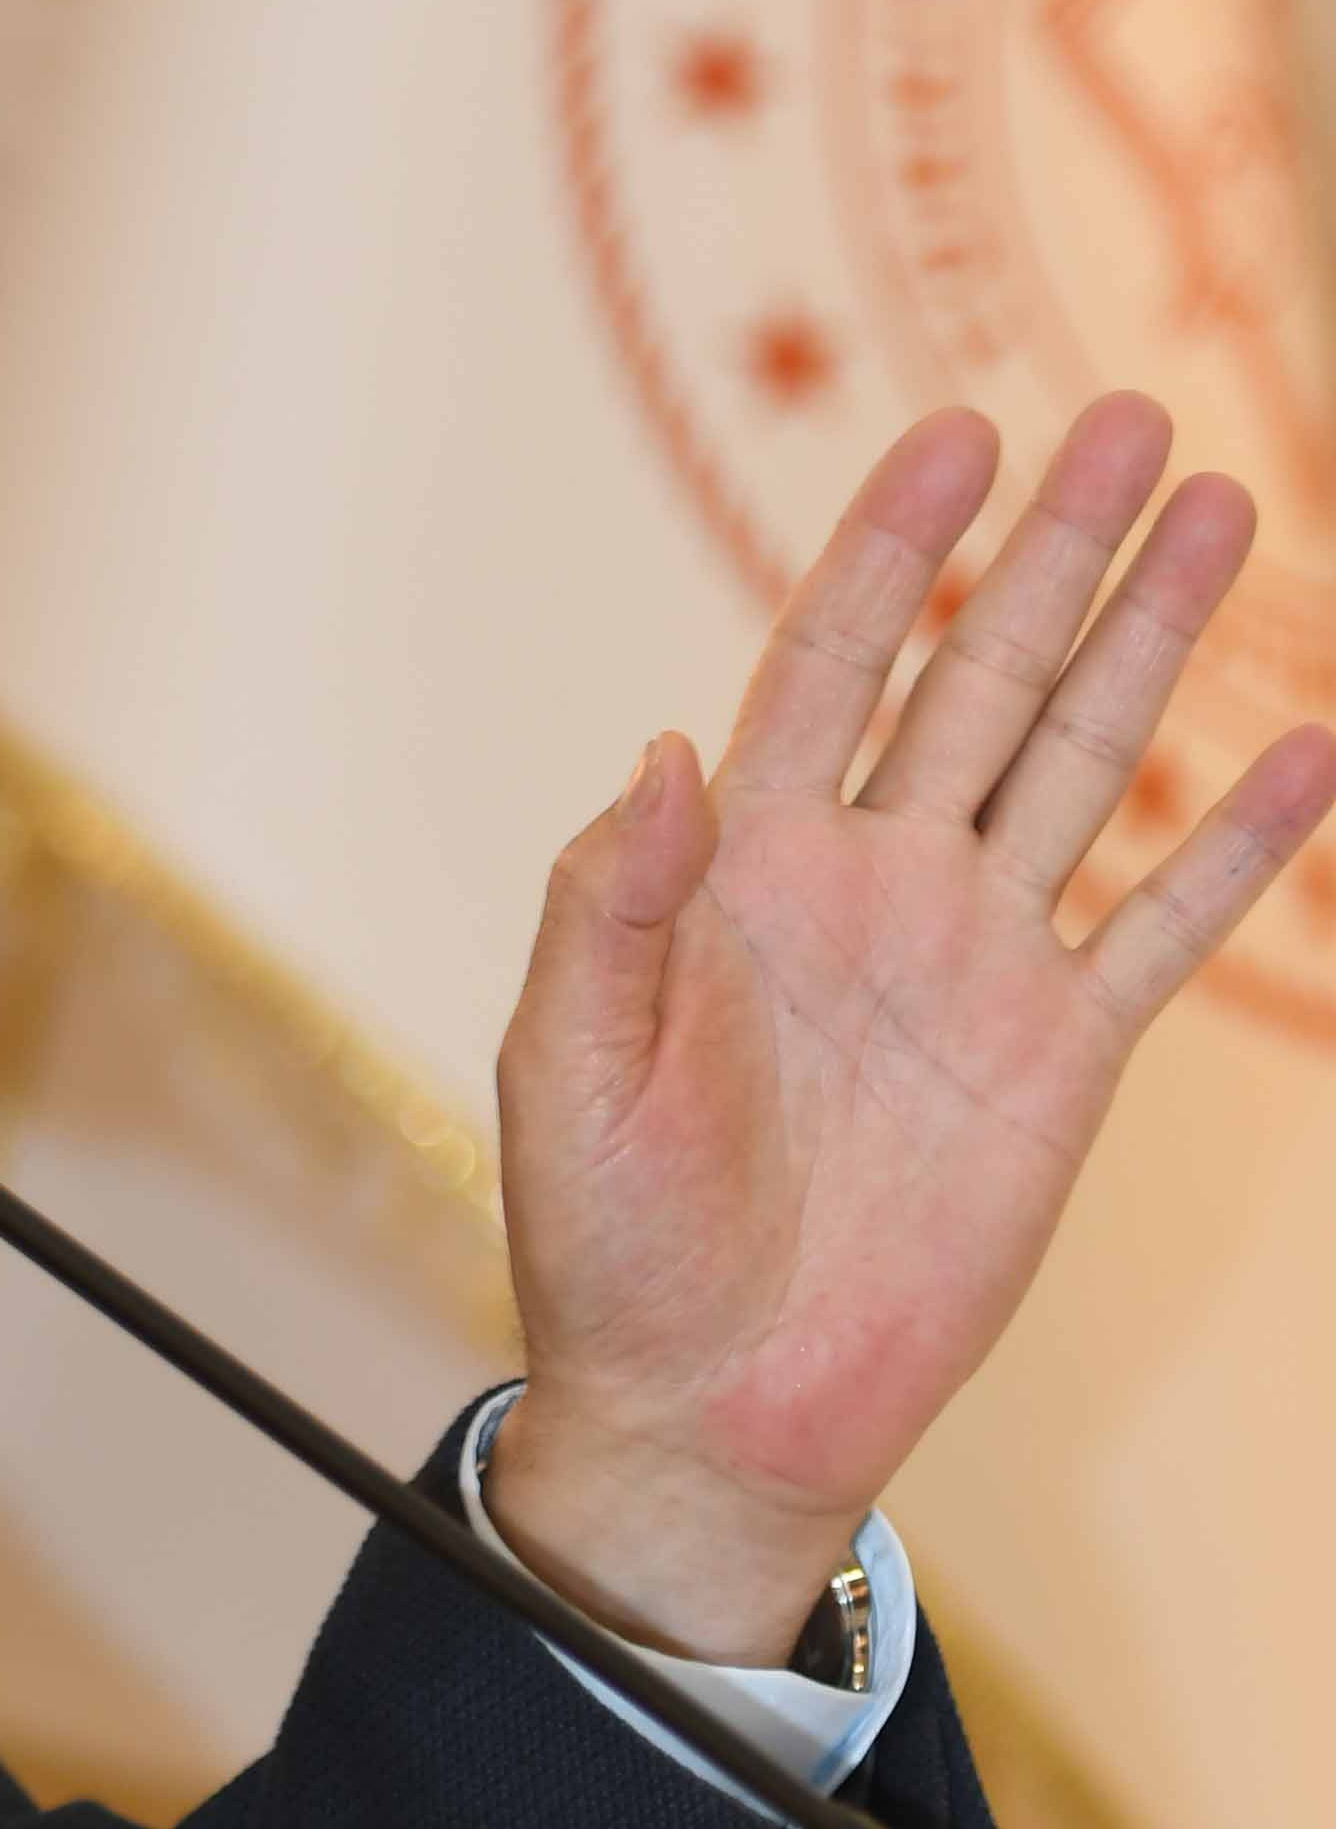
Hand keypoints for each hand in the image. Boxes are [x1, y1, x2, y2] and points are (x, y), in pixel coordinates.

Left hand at [485, 394, 1335, 1663]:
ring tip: (1221, 511)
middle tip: (1131, 418)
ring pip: (1086, 760)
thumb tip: (659, 753)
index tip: (955, 434)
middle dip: (1054, 549)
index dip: (889, 549)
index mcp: (744, 863)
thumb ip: (607, 908)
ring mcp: (977, 959)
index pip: (829, 660)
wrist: (706, 1410)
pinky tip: (1305, 749)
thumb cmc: (605, 1240)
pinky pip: (1164, 925)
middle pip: (980, 675)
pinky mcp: (1061, 1058)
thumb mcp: (566, 1067)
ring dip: (1151, 640)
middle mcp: (874, 879)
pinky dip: (1238, 844)